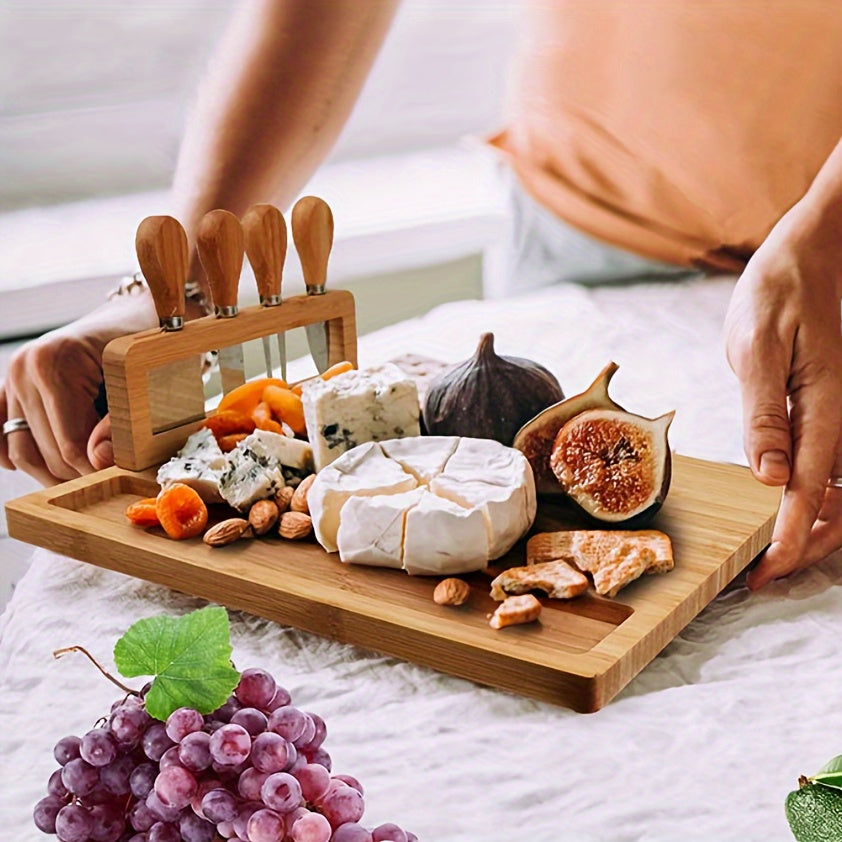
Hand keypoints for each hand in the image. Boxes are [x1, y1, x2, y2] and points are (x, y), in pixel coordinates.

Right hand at [1, 290, 158, 484]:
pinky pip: (4, 434)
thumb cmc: (145, 347)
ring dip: (52, 473)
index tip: (119, 479)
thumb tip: (98, 461)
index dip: (96, 471)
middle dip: (77, 474)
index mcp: (56, 362)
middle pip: (45, 452)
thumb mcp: (143, 380)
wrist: (133, 317)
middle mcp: (25, 367)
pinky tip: (49, 467)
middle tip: (108, 482)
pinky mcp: (9, 387)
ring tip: (86, 479)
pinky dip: (24, 454)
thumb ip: (122, 421)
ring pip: (23, 450)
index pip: (69, 444)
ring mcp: (12, 377)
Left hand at [724, 201, 841, 588]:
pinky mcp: (838, 409)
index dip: (787, 541)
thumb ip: (764, 413)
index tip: (761, 574)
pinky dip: (817, 498)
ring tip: (768, 552)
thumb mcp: (756, 344)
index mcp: (826, 410)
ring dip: (812, 529)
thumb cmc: (782, 288)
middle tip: (759, 574)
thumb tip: (769, 475)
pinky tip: (785, 505)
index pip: (809, 493)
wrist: (817, 249)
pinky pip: (837, 467)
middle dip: (803, 548)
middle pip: (839, 507)